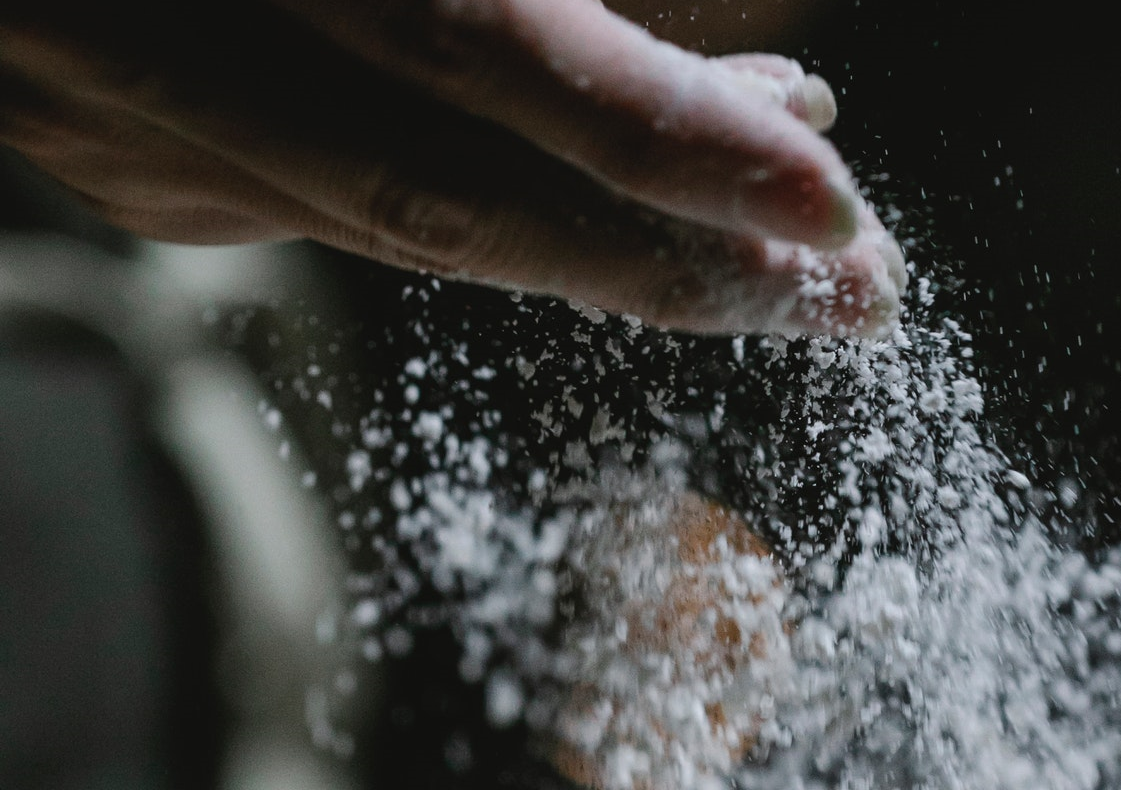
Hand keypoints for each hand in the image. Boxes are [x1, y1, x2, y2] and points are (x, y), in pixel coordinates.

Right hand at [0, 0, 901, 335]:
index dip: (670, 136)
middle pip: (466, 199)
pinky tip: (619, 211)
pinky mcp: (138, 164)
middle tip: (859, 297)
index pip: (489, 46)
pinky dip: (509, 216)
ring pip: (412, 223)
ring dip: (611, 256)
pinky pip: (353, 208)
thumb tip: (720, 64)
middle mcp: (175, 40)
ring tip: (784, 269)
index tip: (832, 203)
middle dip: (683, 265)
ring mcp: (141, 122)